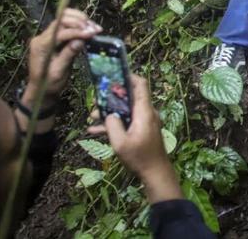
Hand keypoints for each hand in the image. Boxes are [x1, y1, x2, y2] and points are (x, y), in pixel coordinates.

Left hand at [26, 9, 101, 104]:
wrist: (41, 90)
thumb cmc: (48, 83)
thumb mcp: (59, 71)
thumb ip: (68, 54)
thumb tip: (81, 40)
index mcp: (41, 46)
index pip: (60, 32)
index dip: (77, 31)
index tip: (92, 34)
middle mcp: (42, 37)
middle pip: (61, 20)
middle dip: (79, 22)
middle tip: (95, 29)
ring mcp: (47, 36)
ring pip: (64, 20)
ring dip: (80, 21)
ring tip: (94, 28)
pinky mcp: (54, 38)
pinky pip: (66, 26)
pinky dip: (79, 25)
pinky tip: (90, 29)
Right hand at [91, 74, 182, 202]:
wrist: (155, 172)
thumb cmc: (139, 157)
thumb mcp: (120, 142)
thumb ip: (112, 125)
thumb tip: (108, 114)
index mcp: (144, 111)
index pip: (141, 85)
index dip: (129, 76)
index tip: (114, 74)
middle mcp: (146, 112)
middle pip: (129, 97)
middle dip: (111, 97)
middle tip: (96, 100)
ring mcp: (144, 121)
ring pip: (125, 110)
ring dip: (110, 112)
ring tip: (92, 117)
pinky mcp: (141, 130)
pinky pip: (127, 121)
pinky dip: (114, 124)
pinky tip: (95, 131)